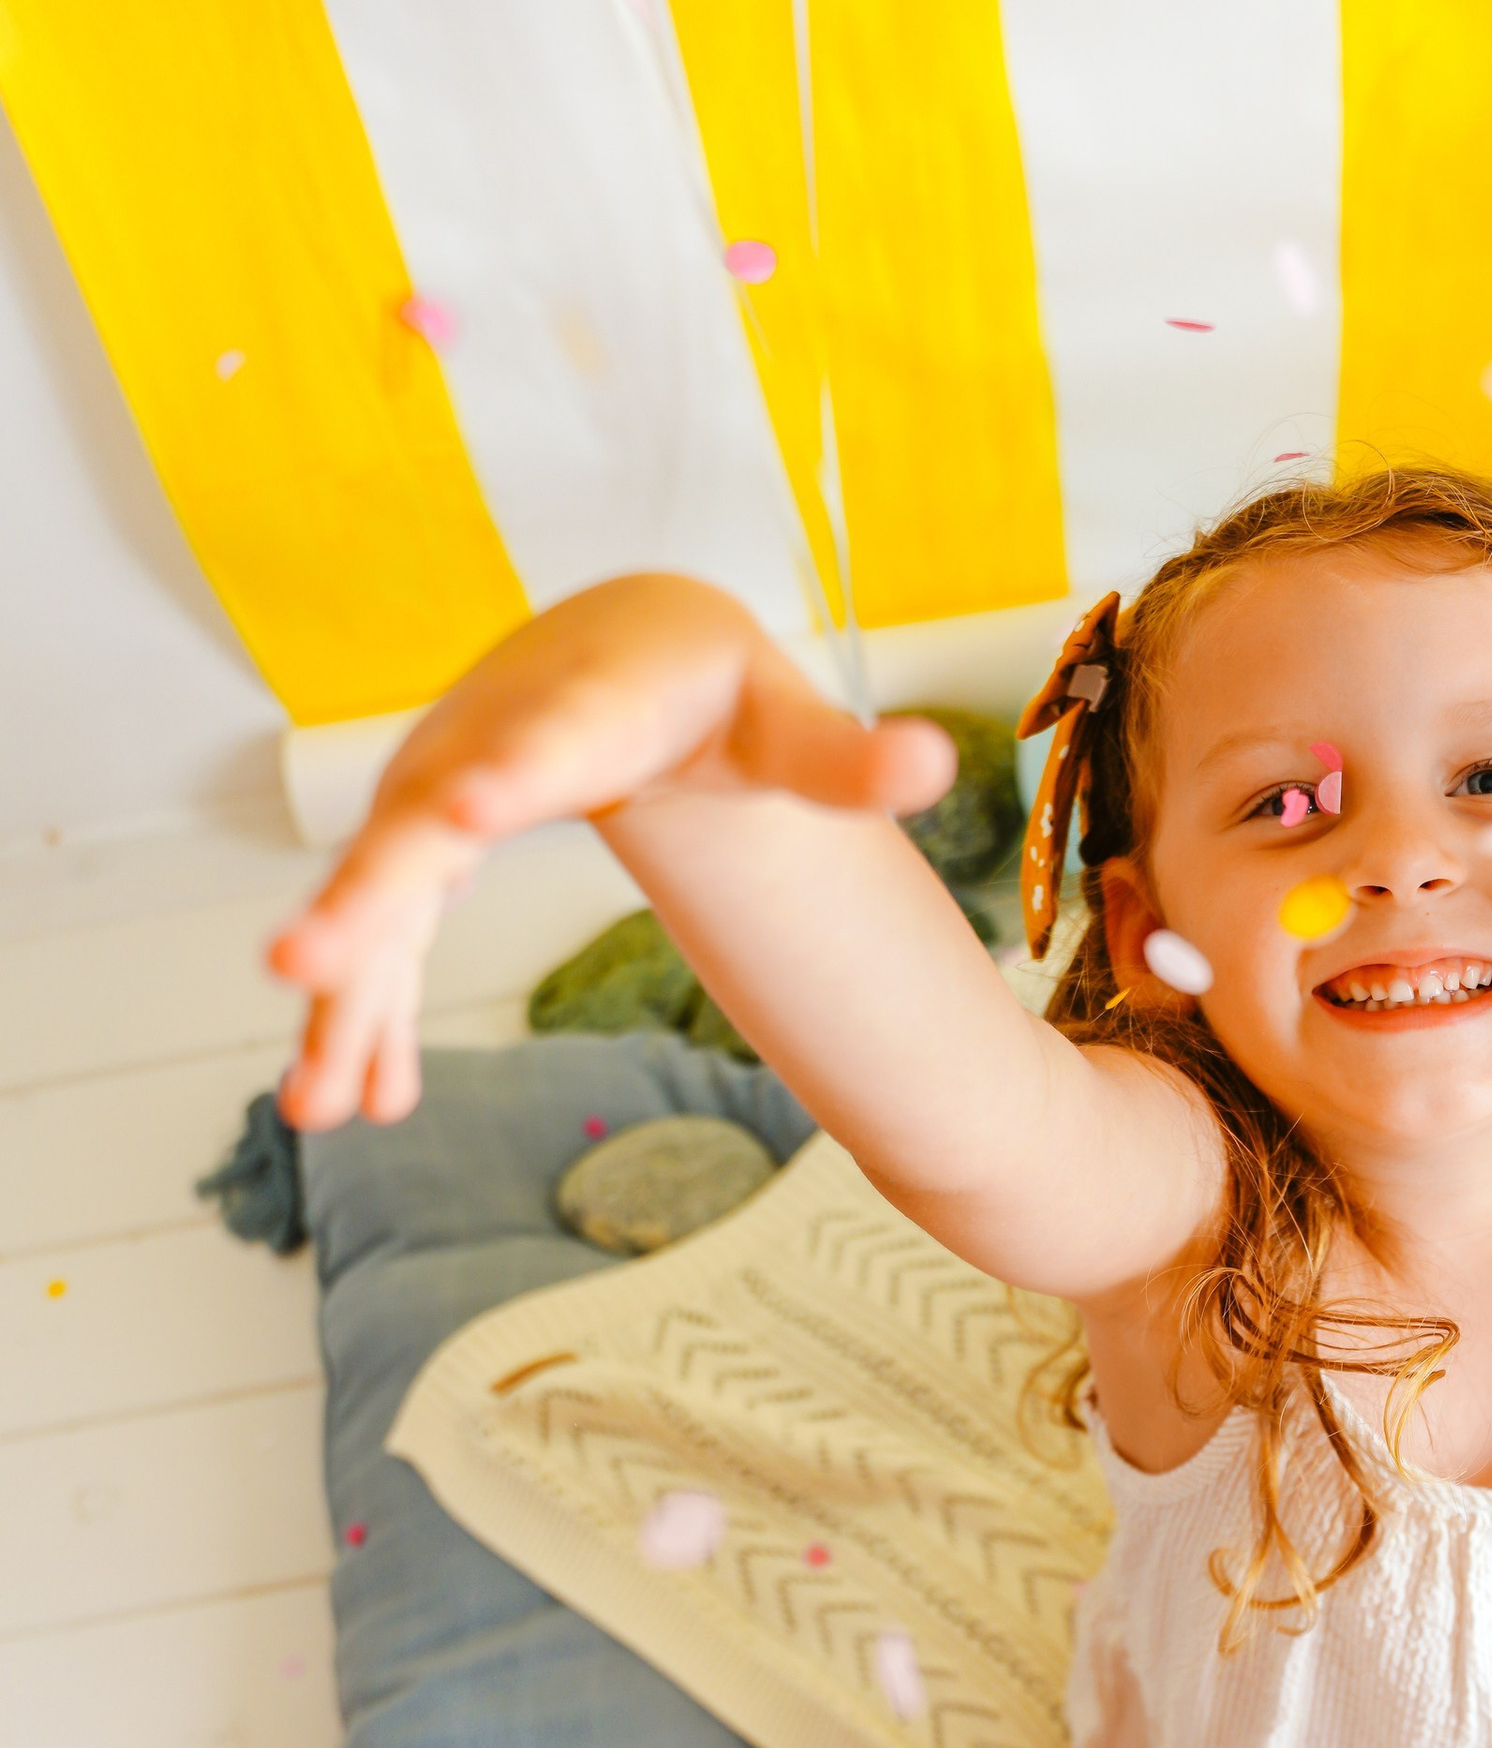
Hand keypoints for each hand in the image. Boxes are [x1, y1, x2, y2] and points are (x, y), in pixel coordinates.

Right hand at [266, 575, 955, 1129]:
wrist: (621, 645)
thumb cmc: (706, 690)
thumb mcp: (779, 724)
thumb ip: (845, 758)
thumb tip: (935, 763)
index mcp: (581, 711)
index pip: (540, 743)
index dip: (503, 772)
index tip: (464, 809)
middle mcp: (482, 752)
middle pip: (414, 832)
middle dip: (360, 905)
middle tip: (300, 970)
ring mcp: (438, 805)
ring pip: (379, 903)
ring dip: (345, 999)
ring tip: (315, 1102)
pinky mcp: (424, 853)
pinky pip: (387, 939)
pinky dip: (369, 1012)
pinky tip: (359, 1098)